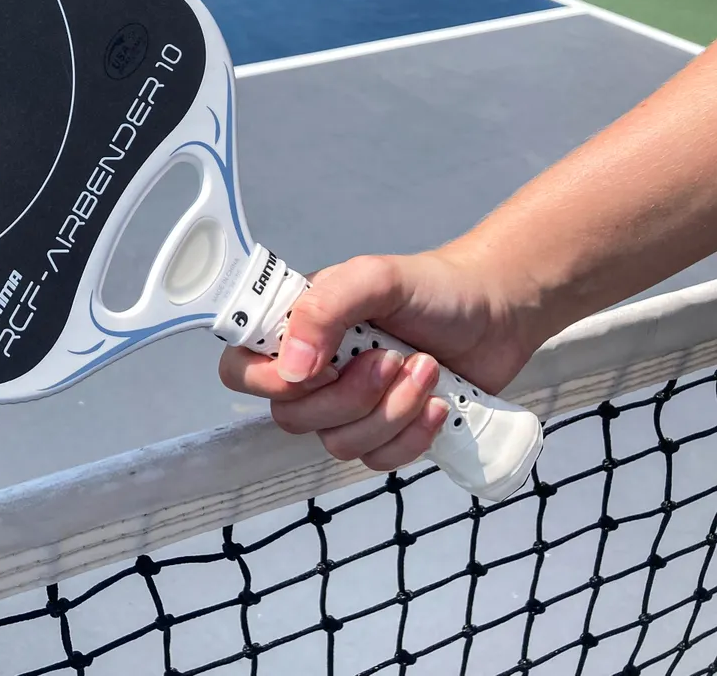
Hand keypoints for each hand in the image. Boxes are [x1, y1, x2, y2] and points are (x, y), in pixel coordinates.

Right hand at [218, 249, 542, 472]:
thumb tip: (292, 369)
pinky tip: (439, 404)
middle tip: (392, 358)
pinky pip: (377, 460)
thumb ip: (324, 309)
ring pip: (339, 444)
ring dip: (392, 412)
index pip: (240, 371)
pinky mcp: (386, 434)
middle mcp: (313, 373)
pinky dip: (413, 436)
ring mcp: (348, 408)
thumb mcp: (375, 278)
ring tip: (427, 371)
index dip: (271, 381)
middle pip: (291, 418)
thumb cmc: (432, 288)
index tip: (323, 365)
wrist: (497, 313)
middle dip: (351, 396)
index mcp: (295, 331)